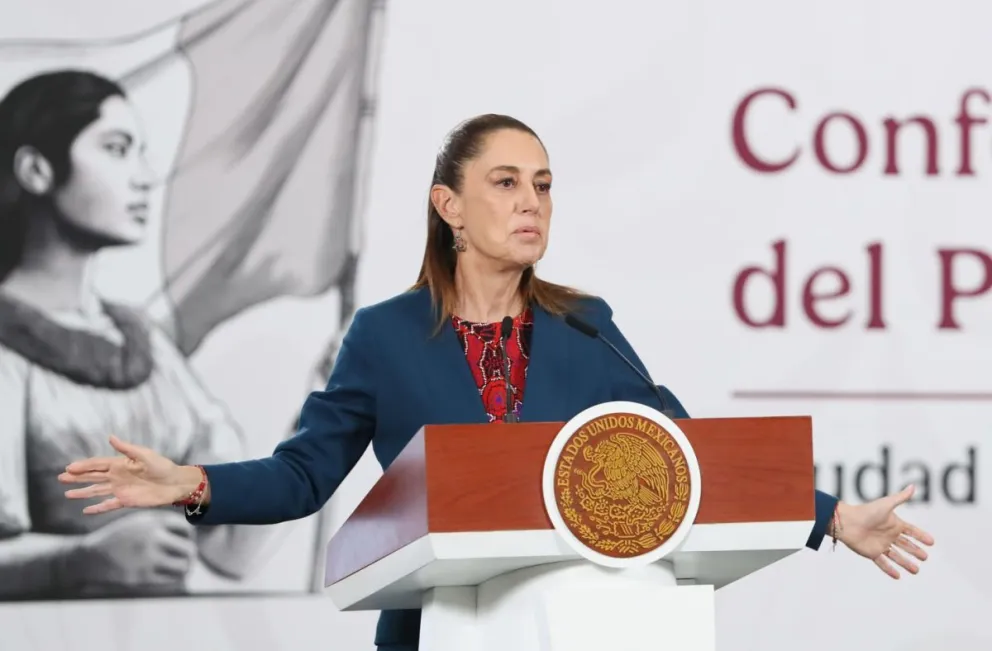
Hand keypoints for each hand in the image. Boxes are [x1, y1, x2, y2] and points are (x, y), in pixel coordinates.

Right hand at [59, 435, 201, 513]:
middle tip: (61, 477)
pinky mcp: (126, 501)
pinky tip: (86, 511)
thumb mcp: (145, 455)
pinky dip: (98, 508)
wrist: (175, 483)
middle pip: (93, 477)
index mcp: (120, 463)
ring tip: (68, 494)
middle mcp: (117, 476)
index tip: (69, 468)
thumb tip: (110, 437)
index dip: (83, 466)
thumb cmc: (162, 466)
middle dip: (77, 477)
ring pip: (97, 491)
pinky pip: (108, 505)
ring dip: (83, 492)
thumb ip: (126, 448)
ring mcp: (120, 489)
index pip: (97, 464)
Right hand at [69, 511, 196, 589]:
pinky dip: (176, 577)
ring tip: (185, 566)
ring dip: (186, 567)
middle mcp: (151, 538)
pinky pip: (170, 579)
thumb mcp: (139, 522)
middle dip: (190, 553)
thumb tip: (192, 532)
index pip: (185, 528)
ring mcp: (147, 559)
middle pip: (188, 549)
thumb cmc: (121, 538)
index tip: (186, 539)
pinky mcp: (141, 577)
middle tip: (189, 555)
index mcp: (152, 522)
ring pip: (182, 567)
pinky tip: (173, 574)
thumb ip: (163, 523)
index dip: (189, 535)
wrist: (91, 558)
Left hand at [835, 484, 934, 578]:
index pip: (911, 531)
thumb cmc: (866, 512)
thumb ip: (900, 497)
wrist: (847, 523)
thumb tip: (913, 486)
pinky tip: (898, 576)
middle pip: (905, 545)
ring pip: (896, 556)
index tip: (931, 542)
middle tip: (925, 557)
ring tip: (916, 570)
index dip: (921, 536)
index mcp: (893, 524)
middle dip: (916, 551)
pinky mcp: (872, 553)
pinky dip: (890, 570)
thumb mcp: (886, 505)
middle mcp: (888, 535)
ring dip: (906, 563)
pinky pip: (882, 563)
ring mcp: (880, 545)